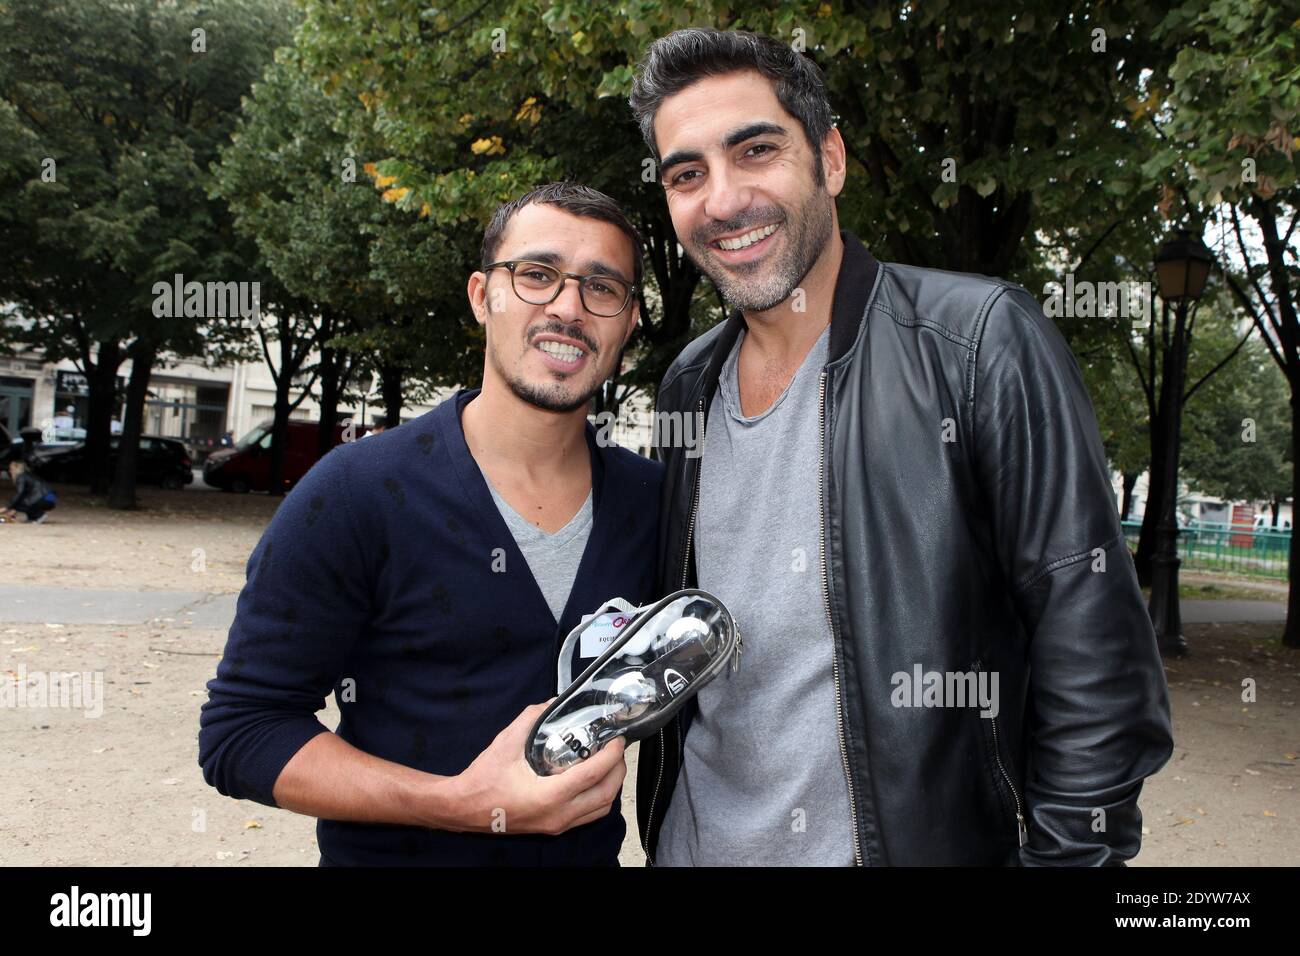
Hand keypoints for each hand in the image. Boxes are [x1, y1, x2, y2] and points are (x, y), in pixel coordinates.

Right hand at [442, 701, 626, 835]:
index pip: (593, 775)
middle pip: (606, 794)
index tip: (616, 739)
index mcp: (548, 795)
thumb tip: (554, 703)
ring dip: (611, 785)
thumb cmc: (484, 779)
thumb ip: (533, 718)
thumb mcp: (507, 741)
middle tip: (616, 747)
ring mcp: (558, 825)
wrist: (464, 808)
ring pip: (601, 809)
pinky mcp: (555, 827)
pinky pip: (589, 815)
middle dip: (618, 768)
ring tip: (608, 761)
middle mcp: (558, 815)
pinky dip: (599, 797)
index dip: (611, 755)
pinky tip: (593, 779)